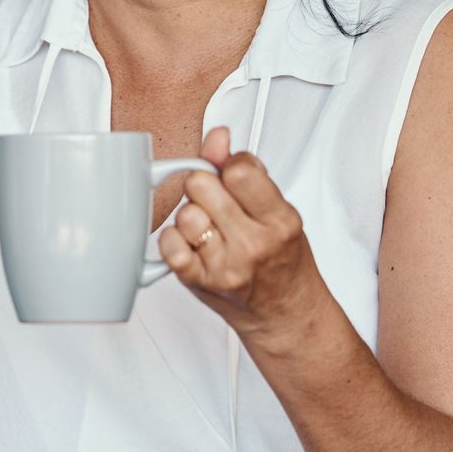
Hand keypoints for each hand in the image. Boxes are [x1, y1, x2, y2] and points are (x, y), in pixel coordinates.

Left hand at [155, 126, 326, 344]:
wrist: (285, 315)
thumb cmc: (283, 262)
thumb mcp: (278, 210)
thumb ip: (246, 171)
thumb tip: (218, 136)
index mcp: (280, 220)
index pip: (238, 170)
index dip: (227, 165)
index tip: (233, 176)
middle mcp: (253, 244)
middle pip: (200, 186)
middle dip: (205, 188)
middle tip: (218, 204)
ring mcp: (225, 265)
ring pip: (183, 213)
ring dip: (191, 216)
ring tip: (210, 229)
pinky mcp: (199, 283)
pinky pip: (168, 244)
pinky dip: (174, 240)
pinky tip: (192, 245)